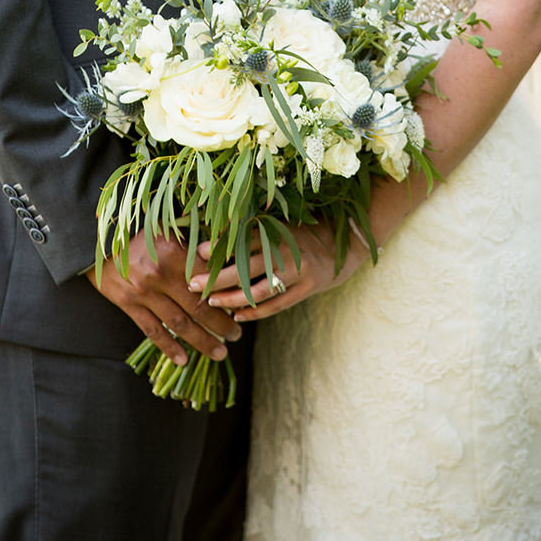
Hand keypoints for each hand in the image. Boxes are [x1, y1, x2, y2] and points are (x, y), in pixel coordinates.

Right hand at [87, 233, 241, 364]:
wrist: (96, 241)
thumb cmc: (138, 232)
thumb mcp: (167, 229)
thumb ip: (193, 244)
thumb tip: (224, 253)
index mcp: (173, 251)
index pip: (207, 278)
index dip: (226, 293)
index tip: (241, 304)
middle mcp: (160, 274)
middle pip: (197, 306)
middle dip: (221, 323)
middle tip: (237, 335)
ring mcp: (143, 292)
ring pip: (179, 323)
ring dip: (202, 341)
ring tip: (220, 353)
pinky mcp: (128, 305)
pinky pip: (152, 331)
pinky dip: (169, 348)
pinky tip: (183, 361)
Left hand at [189, 222, 366, 322]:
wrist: (348, 242)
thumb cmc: (308, 232)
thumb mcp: (284, 224)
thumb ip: (257, 231)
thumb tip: (219, 236)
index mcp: (279, 231)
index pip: (244, 240)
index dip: (220, 247)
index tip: (198, 253)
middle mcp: (287, 251)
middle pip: (246, 267)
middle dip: (217, 277)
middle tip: (193, 284)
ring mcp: (298, 272)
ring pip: (259, 289)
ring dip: (232, 297)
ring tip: (211, 302)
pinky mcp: (308, 288)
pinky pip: (277, 304)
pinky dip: (256, 311)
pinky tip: (238, 316)